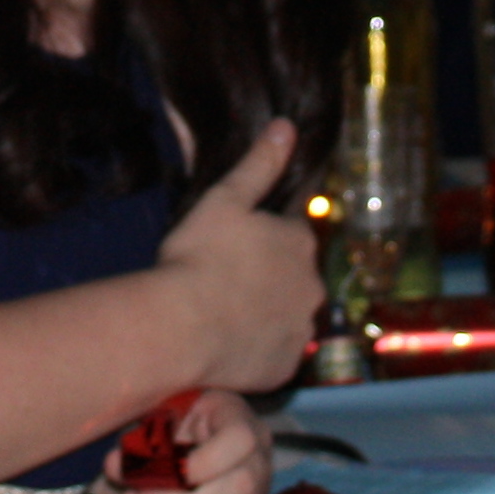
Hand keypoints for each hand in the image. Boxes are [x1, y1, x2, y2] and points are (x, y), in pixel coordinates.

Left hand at [108, 387, 271, 493]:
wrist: (195, 429)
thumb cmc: (177, 415)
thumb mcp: (161, 414)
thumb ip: (139, 439)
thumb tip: (116, 465)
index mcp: (239, 417)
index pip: (239, 441)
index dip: (203, 462)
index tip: (162, 470)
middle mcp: (259, 455)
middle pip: (239, 486)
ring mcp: (257, 489)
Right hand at [151, 120, 322, 394]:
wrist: (181, 327)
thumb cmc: (199, 257)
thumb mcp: (224, 200)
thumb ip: (259, 164)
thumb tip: (287, 125)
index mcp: (300, 242)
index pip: (291, 237)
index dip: (262, 242)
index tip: (233, 250)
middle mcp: (313, 286)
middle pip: (293, 279)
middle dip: (268, 280)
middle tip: (223, 283)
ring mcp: (300, 330)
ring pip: (287, 318)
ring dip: (265, 316)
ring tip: (222, 317)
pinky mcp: (284, 368)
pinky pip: (274, 356)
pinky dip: (257, 351)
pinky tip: (227, 346)